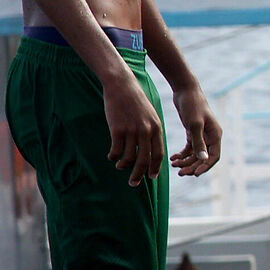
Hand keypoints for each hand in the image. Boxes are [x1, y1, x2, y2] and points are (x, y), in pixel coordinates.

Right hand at [101, 70, 163, 186]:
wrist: (122, 86)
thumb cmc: (136, 102)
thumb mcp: (150, 116)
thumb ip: (151, 132)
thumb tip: (149, 150)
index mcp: (157, 128)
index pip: (158, 154)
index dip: (154, 168)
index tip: (151, 178)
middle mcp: (146, 131)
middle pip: (144, 159)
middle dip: (139, 174)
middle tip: (133, 183)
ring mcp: (132, 130)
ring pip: (129, 156)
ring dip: (124, 165)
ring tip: (119, 166)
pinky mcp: (117, 128)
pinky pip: (116, 149)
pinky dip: (114, 155)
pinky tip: (111, 156)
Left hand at [169, 86, 220, 176]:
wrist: (185, 90)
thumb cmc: (192, 105)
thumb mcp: (194, 124)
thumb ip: (198, 142)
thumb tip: (203, 159)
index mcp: (215, 135)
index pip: (214, 156)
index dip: (205, 167)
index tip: (194, 174)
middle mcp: (210, 136)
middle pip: (204, 157)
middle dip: (192, 166)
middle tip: (180, 173)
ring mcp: (201, 135)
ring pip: (195, 154)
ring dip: (185, 161)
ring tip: (173, 165)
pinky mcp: (193, 132)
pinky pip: (189, 148)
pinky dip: (182, 154)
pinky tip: (173, 158)